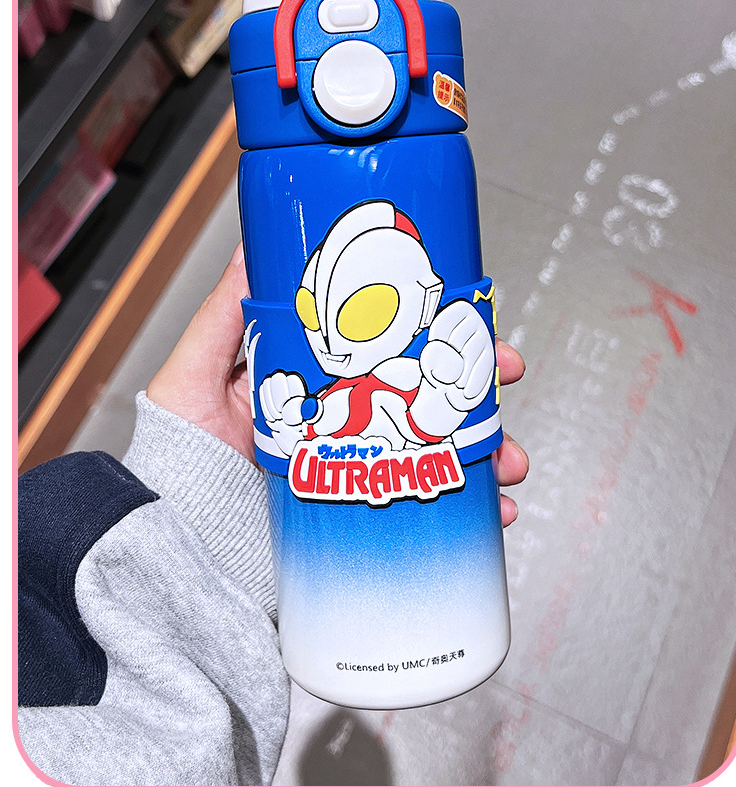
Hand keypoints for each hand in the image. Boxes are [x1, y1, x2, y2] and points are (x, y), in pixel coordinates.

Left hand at [147, 244, 528, 524]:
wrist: (176, 539)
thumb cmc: (179, 455)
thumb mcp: (193, 372)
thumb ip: (223, 315)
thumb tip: (247, 247)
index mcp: (319, 380)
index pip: (392, 344)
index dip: (439, 329)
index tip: (475, 320)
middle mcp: (348, 421)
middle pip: (430, 394)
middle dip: (480, 387)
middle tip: (505, 378)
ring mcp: (361, 469)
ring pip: (441, 451)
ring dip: (489, 449)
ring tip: (507, 461)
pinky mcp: (363, 517)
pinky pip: (427, 510)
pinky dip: (471, 512)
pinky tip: (492, 511)